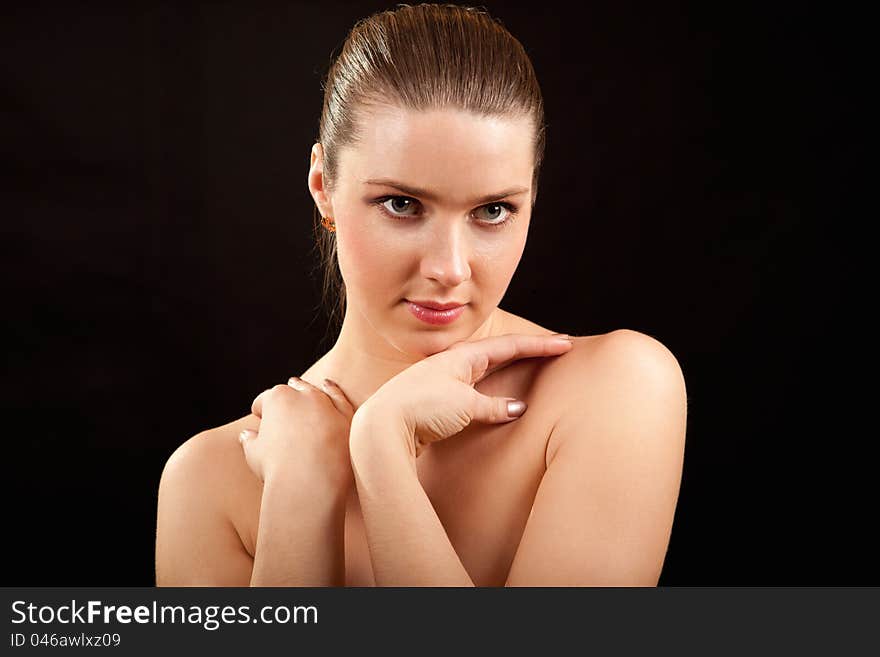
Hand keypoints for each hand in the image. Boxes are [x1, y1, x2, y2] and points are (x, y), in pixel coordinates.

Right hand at [240, 376, 355, 490]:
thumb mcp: (255, 453)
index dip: (260, 409)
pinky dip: (334, 395)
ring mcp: (326, 403)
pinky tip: (330, 391)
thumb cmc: (277, 469)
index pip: (264, 400)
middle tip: (285, 402)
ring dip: (311, 391)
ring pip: (318, 391)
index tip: (259, 416)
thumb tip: (246, 435)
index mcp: (276, 399)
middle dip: (287, 395)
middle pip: (292, 390)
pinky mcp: (346, 415)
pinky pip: (340, 399)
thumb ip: (251, 441)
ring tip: (307, 392)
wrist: (310, 484)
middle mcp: (302, 395)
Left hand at [351, 333, 573, 460]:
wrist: (381, 427)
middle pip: (499, 352)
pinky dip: (492, 390)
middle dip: (527, 350)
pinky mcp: (436, 401)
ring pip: (485, 370)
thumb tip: (517, 407)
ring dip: (510, 367)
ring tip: (531, 366)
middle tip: (554, 348)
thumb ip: (494, 406)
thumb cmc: (421, 408)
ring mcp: (444, 381)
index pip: (510, 345)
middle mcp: (453, 364)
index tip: (565, 343)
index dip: (539, 345)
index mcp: (462, 356)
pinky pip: (473, 390)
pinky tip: (495, 398)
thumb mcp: (465, 406)